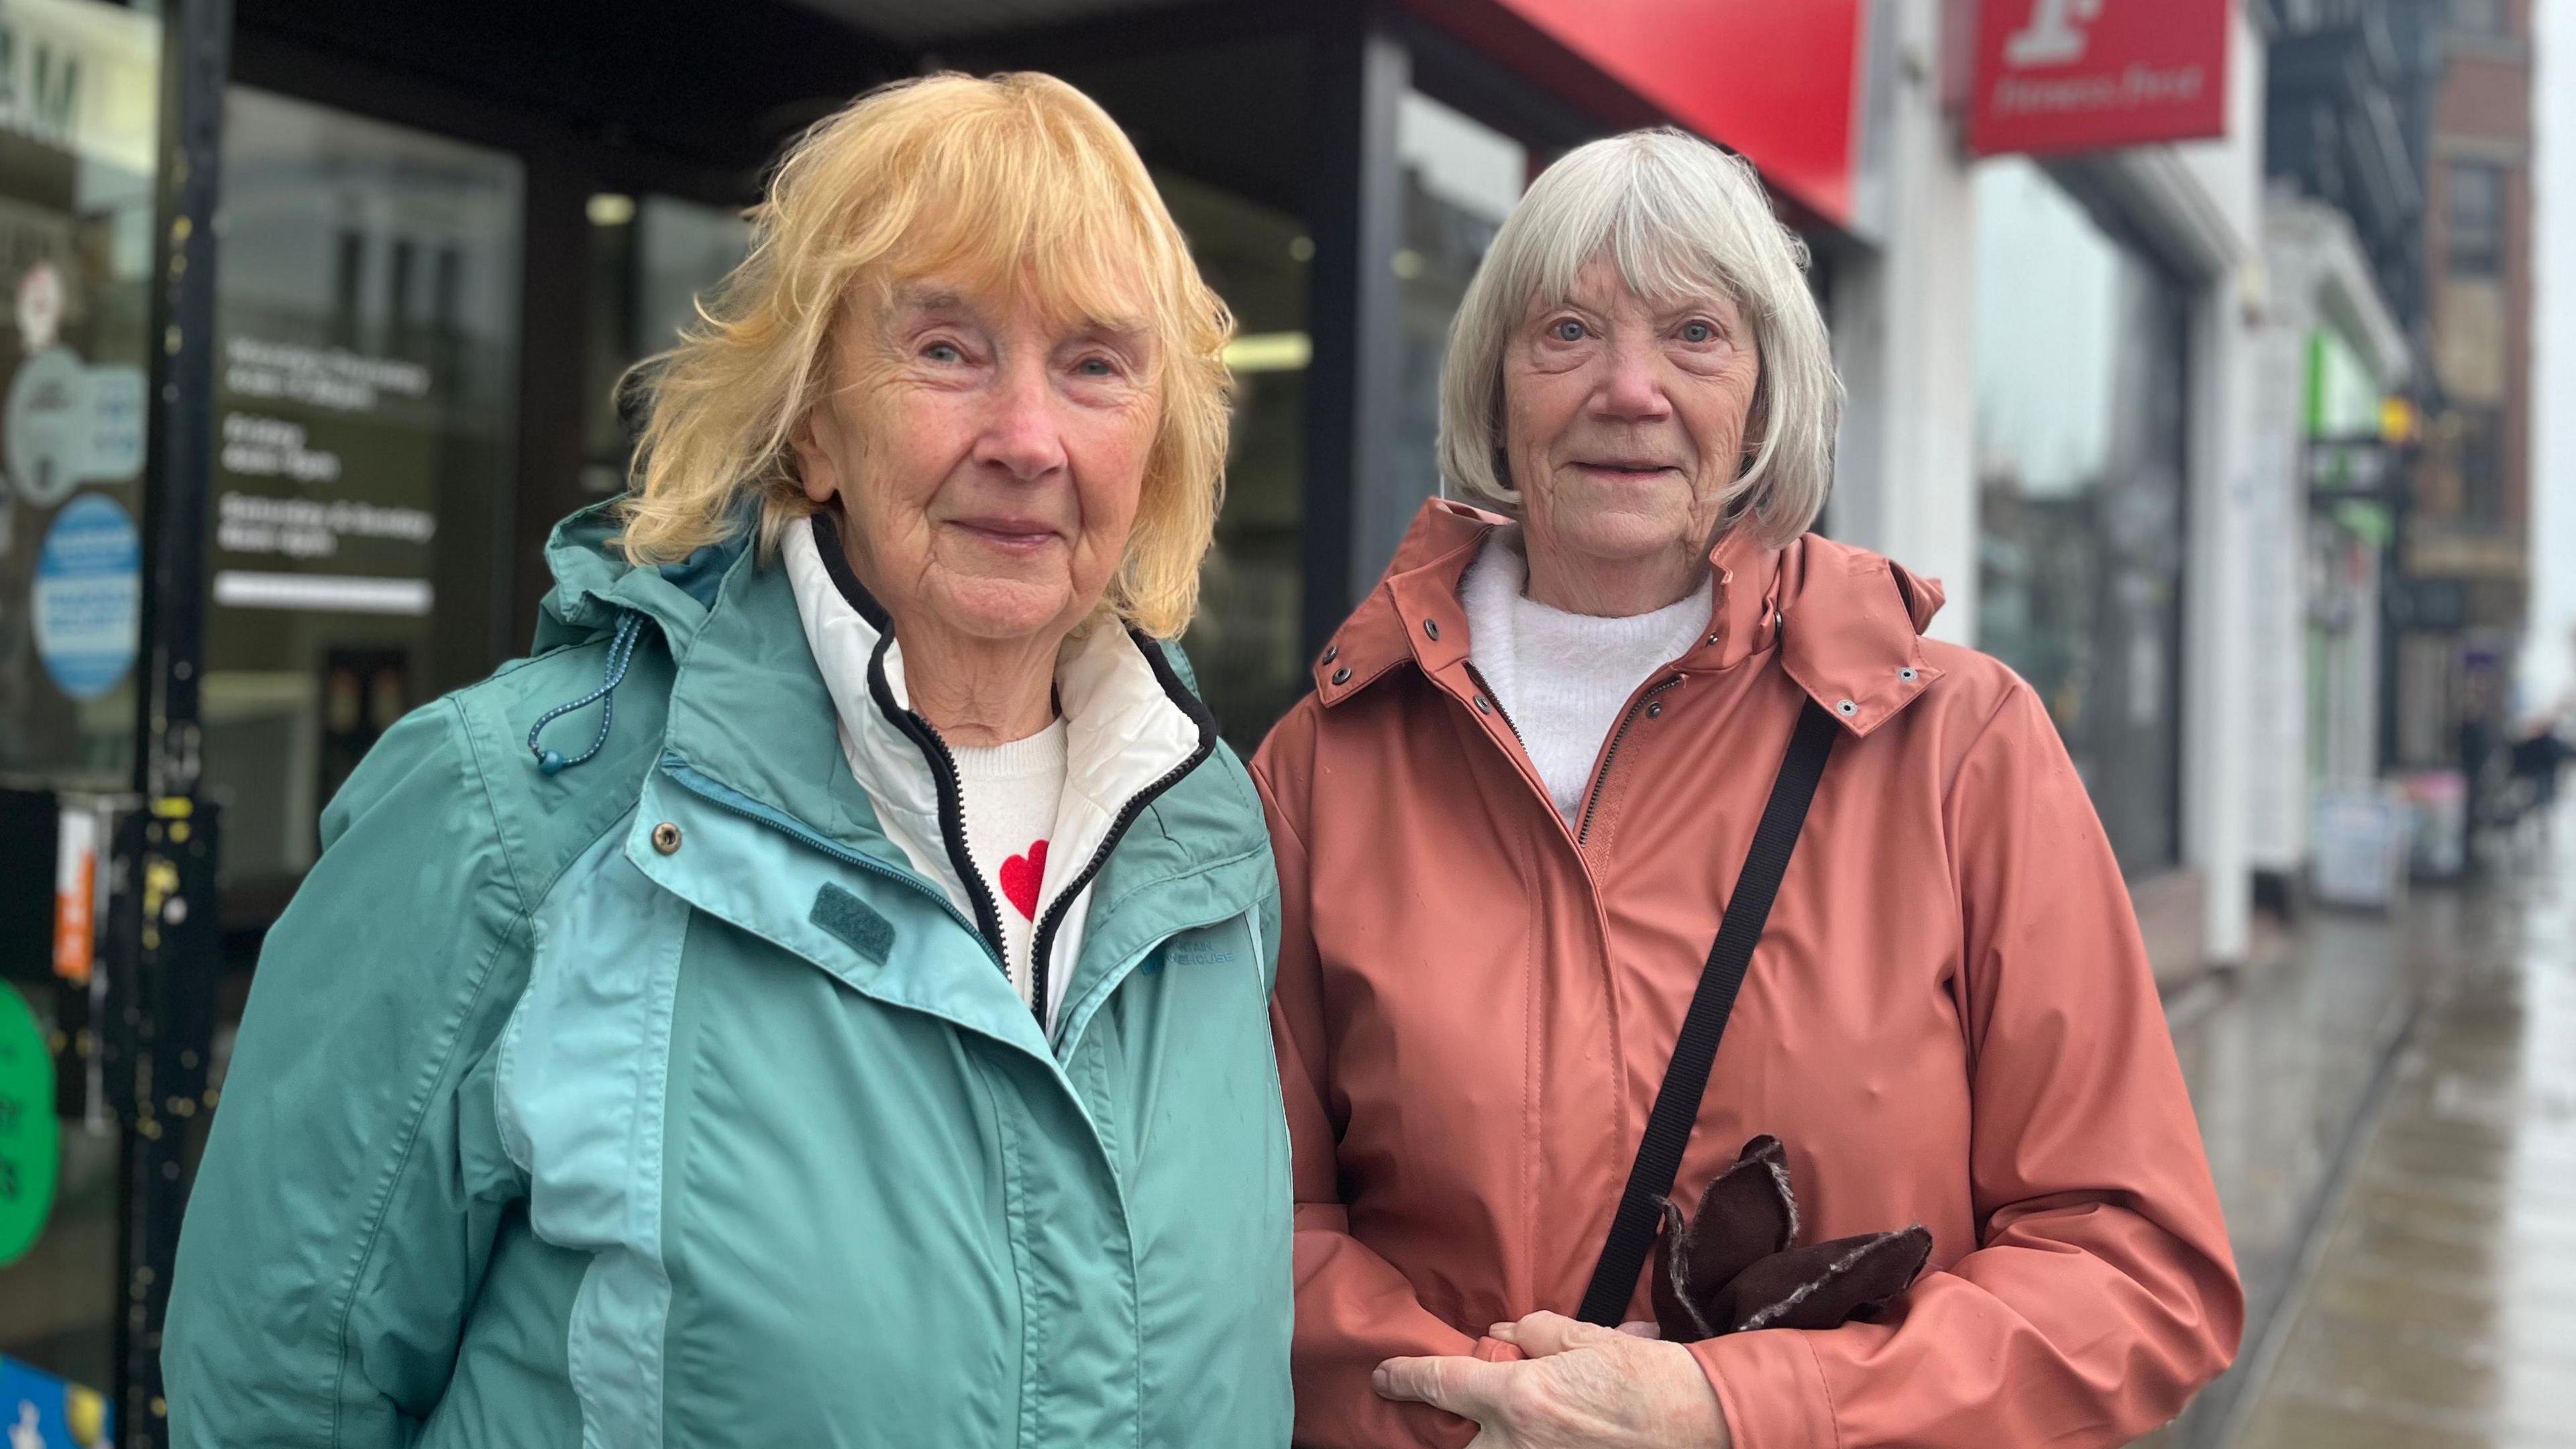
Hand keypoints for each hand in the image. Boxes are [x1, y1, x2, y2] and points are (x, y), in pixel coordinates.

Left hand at [1374, 1311, 1732, 1447]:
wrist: (1701, 1421)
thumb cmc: (1645, 1376)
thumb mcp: (1582, 1337)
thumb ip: (1531, 1333)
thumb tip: (1499, 1337)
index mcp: (1520, 1398)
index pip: (1441, 1385)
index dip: (1404, 1378)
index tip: (1383, 1378)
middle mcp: (1520, 1444)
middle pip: (1459, 1442)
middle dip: (1459, 1427)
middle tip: (1482, 1407)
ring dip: (1497, 1436)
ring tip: (1537, 1412)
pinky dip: (1526, 1443)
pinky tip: (1554, 1427)